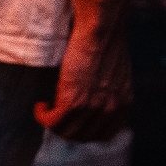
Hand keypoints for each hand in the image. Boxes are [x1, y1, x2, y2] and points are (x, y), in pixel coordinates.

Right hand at [36, 19, 132, 141]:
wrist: (101, 29)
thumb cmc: (107, 43)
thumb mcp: (117, 74)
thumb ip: (111, 92)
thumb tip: (96, 102)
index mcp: (124, 103)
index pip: (106, 134)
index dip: (87, 132)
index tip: (75, 124)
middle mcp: (110, 109)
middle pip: (83, 136)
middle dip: (67, 130)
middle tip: (56, 117)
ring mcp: (92, 107)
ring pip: (66, 131)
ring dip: (53, 124)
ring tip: (47, 109)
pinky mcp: (73, 102)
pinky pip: (52, 122)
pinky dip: (42, 116)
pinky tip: (41, 105)